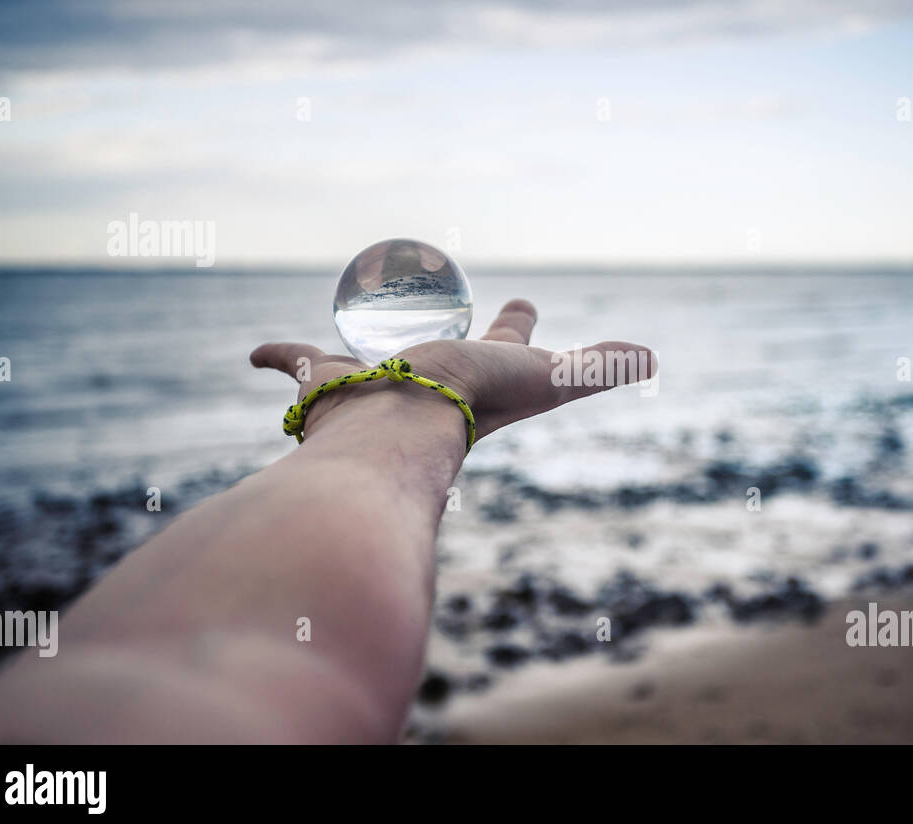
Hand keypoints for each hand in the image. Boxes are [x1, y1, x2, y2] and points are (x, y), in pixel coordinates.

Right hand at [250, 299, 657, 443]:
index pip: (509, 342)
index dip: (519, 324)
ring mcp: (376, 385)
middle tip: (452, 309)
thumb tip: (658, 356)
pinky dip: (277, 360)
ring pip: (361, 362)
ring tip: (344, 334)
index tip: (525, 303)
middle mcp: (430, 384)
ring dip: (356, 354)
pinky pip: (297, 366)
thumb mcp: (552, 378)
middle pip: (444, 350)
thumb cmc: (476, 402)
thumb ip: (604, 366)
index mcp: (482, 376)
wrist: (399, 432)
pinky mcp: (324, 383)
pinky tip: (255, 355)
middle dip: (455, 335)